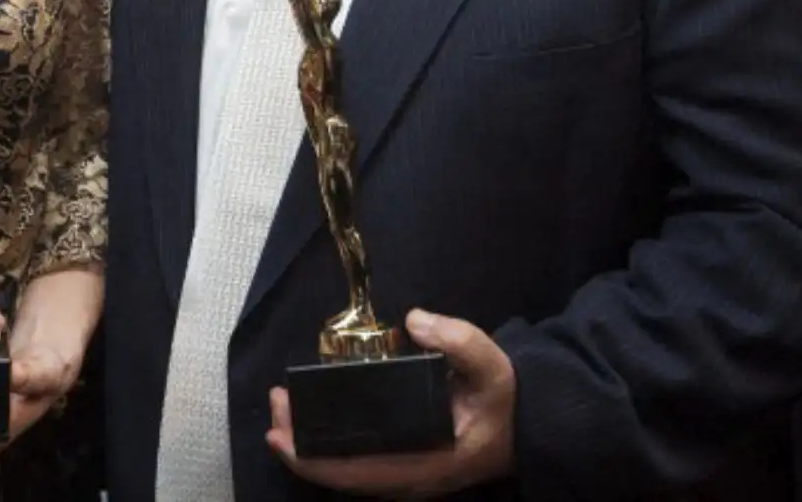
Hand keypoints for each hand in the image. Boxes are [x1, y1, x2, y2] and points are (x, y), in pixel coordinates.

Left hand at [267, 310, 515, 497]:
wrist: (526, 425)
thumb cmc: (503, 399)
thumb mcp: (491, 366)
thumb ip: (459, 340)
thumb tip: (415, 321)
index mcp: (426, 465)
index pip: (356, 473)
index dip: (313, 459)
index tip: (281, 433)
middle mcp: (409, 480)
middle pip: (341, 475)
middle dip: (300, 446)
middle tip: (276, 405)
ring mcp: (405, 477)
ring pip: (345, 472)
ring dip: (310, 445)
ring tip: (282, 410)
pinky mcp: (403, 467)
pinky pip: (356, 465)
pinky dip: (328, 446)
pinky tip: (310, 422)